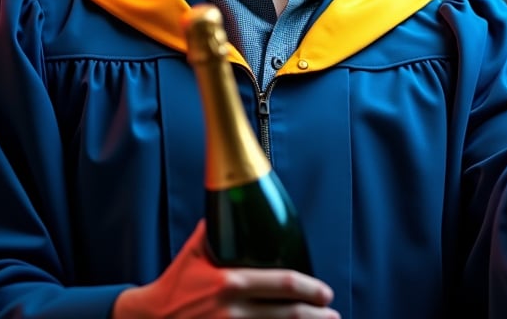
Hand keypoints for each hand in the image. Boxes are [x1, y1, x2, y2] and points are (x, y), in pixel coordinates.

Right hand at [112, 220, 338, 318]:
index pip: (280, 283)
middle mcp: (232, 310)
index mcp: (229, 282)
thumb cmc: (175, 284)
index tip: (325, 291)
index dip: (308, 288)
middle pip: (287, 314)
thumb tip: (228, 199)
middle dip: (316, 314)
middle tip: (332, 311)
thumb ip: (214, 228)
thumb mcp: (193, 252)